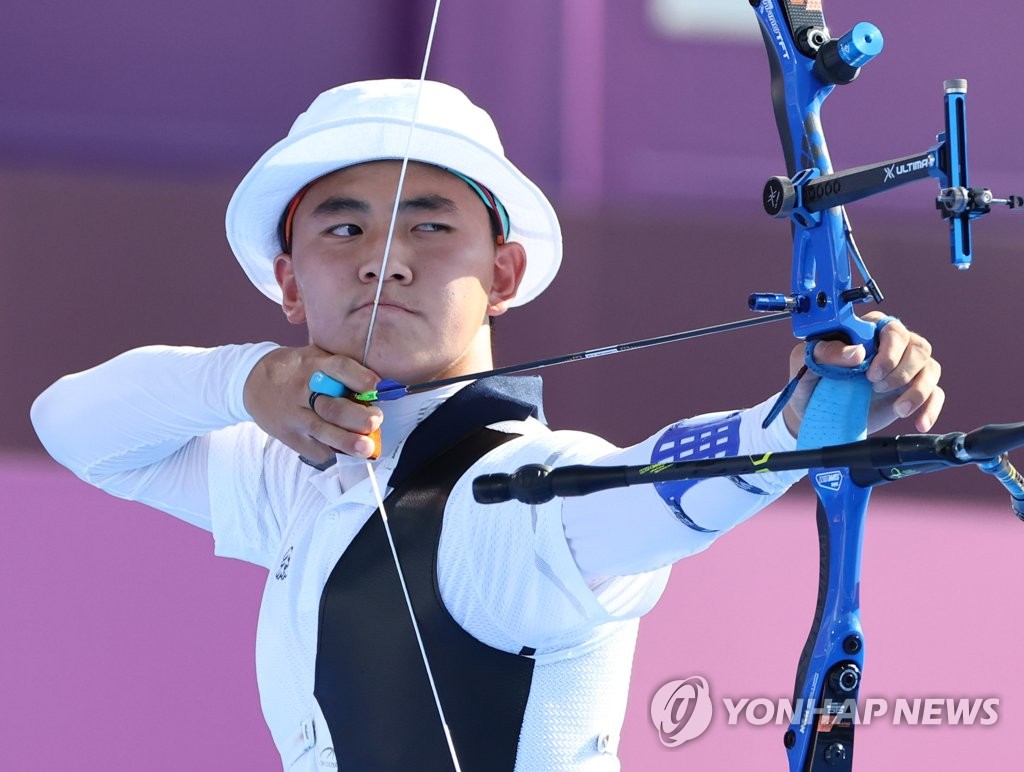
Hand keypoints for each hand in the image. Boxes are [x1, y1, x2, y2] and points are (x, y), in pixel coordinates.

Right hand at [243, 345, 382, 463]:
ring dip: (347, 441)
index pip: (338, 368)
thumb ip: (339, 367)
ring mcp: (294, 415)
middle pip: (332, 406)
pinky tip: (347, 453)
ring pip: (322, 430)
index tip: (377, 386)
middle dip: (357, 417)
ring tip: (367, 448)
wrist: (251, 382)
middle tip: (376, 420)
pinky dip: (332, 453)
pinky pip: (312, 448)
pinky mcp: (288, 435)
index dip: (359, 377)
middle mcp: (302, 390)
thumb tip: (378, 385)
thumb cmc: (295, 369)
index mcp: (313, 364)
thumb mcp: (313, 356)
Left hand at [783, 313, 943, 437]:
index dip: (887, 351)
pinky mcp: (911, 391)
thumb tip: (856, 353)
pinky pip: (935, 394)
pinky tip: (918, 422)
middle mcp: (890, 346)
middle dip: (902, 371)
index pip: (891, 329)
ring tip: (897, 409)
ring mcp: (904, 369)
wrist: (813, 415)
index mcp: (866, 331)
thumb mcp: (806, 363)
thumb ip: (824, 353)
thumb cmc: (809, 382)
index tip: (869, 373)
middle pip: (918, 347)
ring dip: (917, 390)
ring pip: (931, 368)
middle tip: (876, 387)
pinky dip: (930, 408)